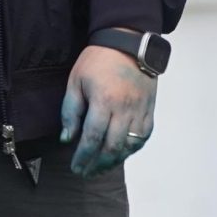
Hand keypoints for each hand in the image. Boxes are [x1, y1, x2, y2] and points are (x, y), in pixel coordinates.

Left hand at [62, 44, 155, 177]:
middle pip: (112, 147)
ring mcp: (140, 110)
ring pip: (130, 146)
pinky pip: (143, 137)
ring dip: (115, 161)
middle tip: (86, 172)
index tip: (76, 168)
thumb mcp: (76, 81)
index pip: (92, 138)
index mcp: (103, 101)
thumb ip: (70, 111)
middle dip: (98, 165)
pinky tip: (122, 154)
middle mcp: (124, 108)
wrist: (128, 43)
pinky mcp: (149, 109)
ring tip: (102, 167)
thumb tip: (67, 138)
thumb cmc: (98, 60)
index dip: (83, 157)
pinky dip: (133, 149)